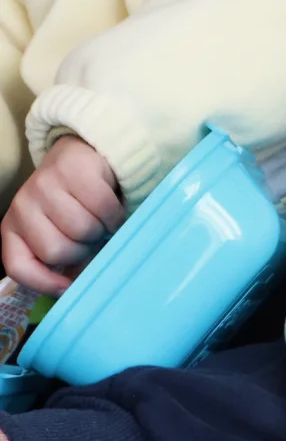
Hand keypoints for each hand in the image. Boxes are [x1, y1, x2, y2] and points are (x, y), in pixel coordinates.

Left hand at [1, 136, 123, 295]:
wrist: (86, 152)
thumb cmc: (72, 199)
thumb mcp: (57, 229)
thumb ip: (59, 257)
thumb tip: (72, 288)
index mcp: (14, 225)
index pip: (17, 265)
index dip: (42, 282)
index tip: (67, 287)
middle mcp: (23, 205)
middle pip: (58, 251)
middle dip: (83, 249)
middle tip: (91, 236)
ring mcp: (46, 185)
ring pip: (83, 230)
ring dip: (101, 230)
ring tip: (101, 218)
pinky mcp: (74, 170)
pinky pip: (104, 208)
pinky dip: (115, 214)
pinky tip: (112, 206)